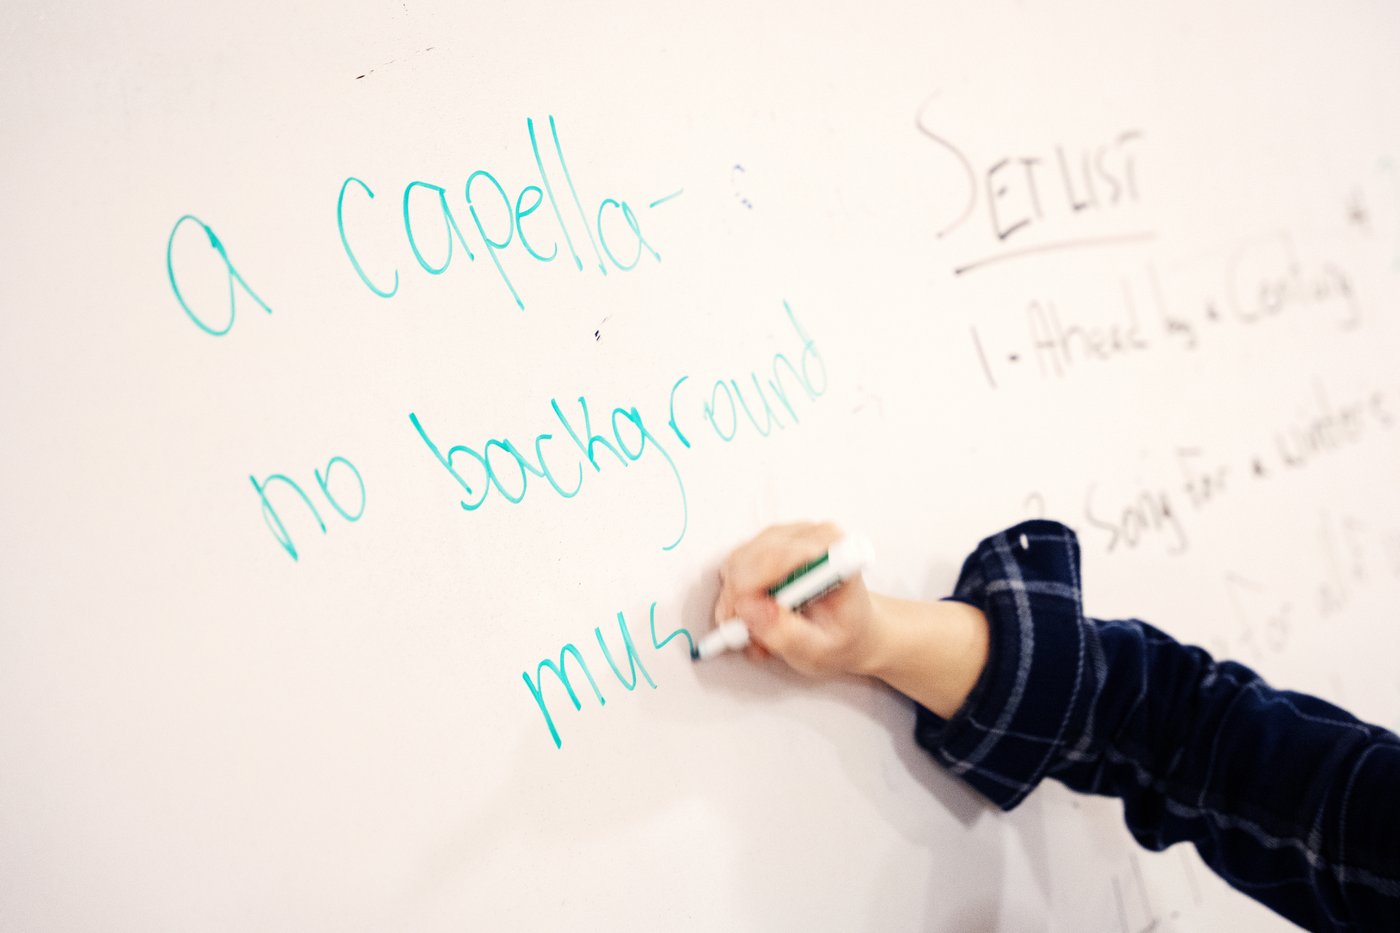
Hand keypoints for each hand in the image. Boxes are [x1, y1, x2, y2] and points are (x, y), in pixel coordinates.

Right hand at [713, 522, 990, 717]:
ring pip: (738, 561)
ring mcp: (792, 534)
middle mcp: (810, 532)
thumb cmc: (851, 641)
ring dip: (738, 601)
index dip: (750, 590)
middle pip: (749, 556)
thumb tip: (750, 612)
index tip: (743, 624)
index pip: (774, 556)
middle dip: (739, 600)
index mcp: (830, 550)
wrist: (869, 632)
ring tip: (757, 637)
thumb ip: (784, 633)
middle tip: (744, 639)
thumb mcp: (821, 651)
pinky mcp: (776, 544)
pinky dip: (740, 597)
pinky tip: (759, 623)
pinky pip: (740, 566)